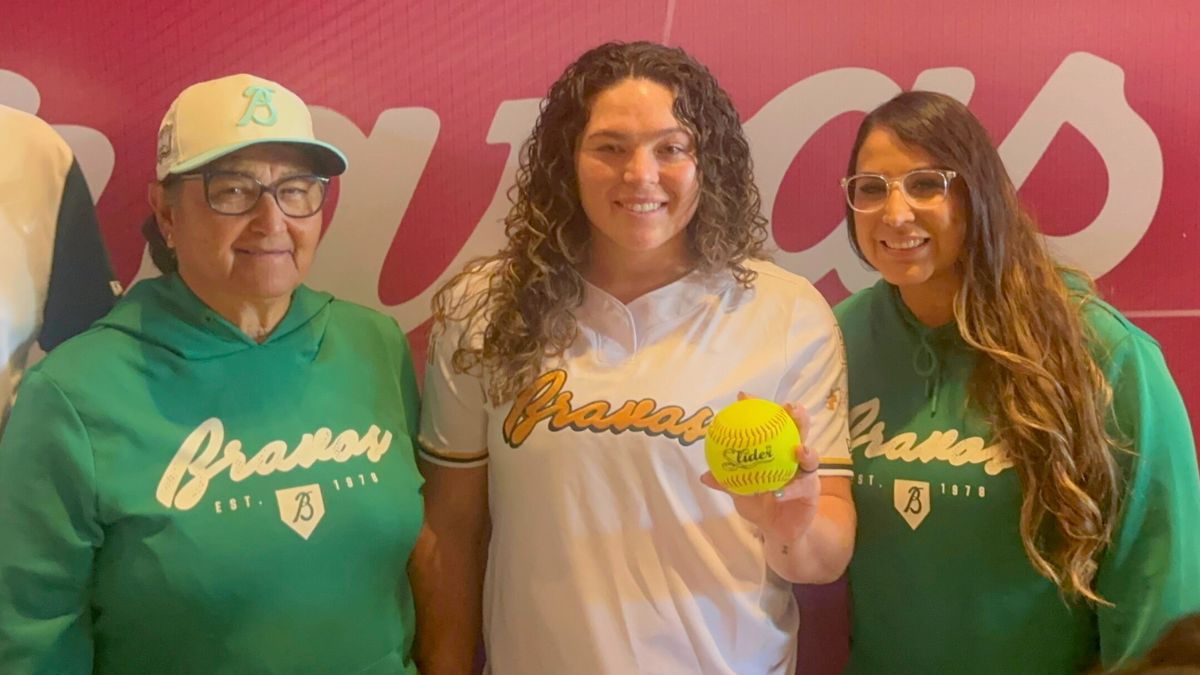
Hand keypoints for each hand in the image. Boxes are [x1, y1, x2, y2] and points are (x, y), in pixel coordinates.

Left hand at [700, 395, 821, 543]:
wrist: (778, 530)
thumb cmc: (760, 504)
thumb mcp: (740, 492)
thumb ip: (727, 482)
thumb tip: (705, 476)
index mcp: (776, 448)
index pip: (769, 422)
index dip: (759, 407)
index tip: (744, 397)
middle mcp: (794, 455)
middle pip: (799, 429)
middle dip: (797, 415)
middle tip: (788, 407)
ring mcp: (806, 472)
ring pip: (810, 455)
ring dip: (805, 449)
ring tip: (799, 448)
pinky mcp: (812, 491)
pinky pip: (803, 487)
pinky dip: (791, 489)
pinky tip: (780, 491)